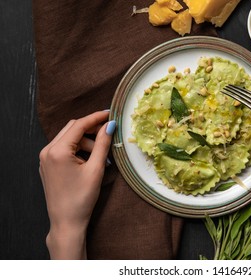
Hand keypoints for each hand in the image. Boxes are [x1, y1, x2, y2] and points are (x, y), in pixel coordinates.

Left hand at [39, 111, 115, 258]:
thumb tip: (110, 125)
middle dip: (91, 129)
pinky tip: (90, 160)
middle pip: (72, 129)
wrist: (66, 222)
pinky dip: (78, 149)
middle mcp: (47, 151)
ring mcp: (45, 158)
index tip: (111, 113)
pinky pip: (64, 148)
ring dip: (86, 142)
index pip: (79, 125)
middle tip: (109, 132)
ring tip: (101, 157)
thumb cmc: (82, 198)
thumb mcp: (96, 169)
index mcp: (57, 151)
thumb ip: (102, 144)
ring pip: (69, 138)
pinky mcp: (48, 165)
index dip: (96, 117)